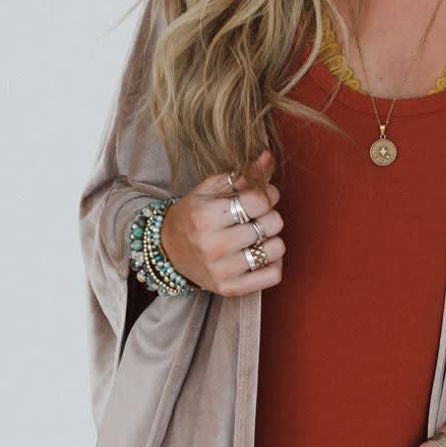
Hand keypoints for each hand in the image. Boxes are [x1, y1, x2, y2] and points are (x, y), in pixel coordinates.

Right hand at [159, 148, 285, 295]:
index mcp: (206, 216)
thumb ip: (242, 175)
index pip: (258, 201)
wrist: (169, 251)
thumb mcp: (211, 189)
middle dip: (269, 216)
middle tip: (257, 217)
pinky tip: (261, 254)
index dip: (267, 195)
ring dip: (273, 239)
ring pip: (276, 249)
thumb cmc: (193, 215)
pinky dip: (275, 263)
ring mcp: (222, 270)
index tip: (261, 197)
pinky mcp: (230, 289)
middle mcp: (213, 245)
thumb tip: (269, 157)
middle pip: (271, 224)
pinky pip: (273, 275)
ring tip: (257, 236)